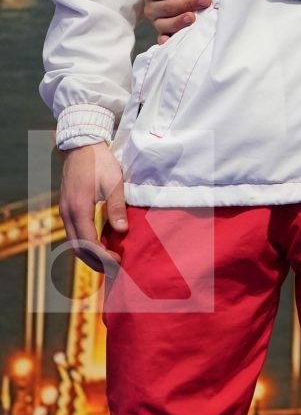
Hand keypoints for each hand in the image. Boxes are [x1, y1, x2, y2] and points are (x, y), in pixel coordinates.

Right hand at [60, 142, 124, 269]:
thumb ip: (116, 207)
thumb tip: (122, 231)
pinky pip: (74, 232)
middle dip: (95, 261)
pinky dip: (85, 242)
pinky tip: (100, 243)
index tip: (118, 261)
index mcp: (78, 209)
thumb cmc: (100, 162)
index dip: (102, 256)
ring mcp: (65, 211)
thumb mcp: (113, 183)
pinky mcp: (67, 208)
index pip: (88, 243)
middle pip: (78, 248)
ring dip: (90, 253)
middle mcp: (67, 214)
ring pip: (74, 241)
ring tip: (109, 259)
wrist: (82, 147)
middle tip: (115, 267)